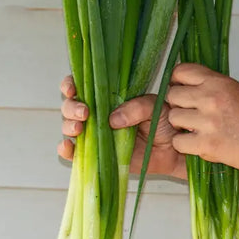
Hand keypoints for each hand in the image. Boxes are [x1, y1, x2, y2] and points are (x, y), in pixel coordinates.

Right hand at [57, 75, 182, 178]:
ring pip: (69, 126)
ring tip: (79, 128)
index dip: (70, 84)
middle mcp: (97, 113)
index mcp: (108, 96)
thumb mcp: (154, 106)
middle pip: (70, 106)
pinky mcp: (96, 154)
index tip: (73, 88)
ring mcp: (95, 133)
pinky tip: (67, 147)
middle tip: (84, 113)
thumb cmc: (163, 122)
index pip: (82, 85)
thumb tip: (112, 120)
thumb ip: (136, 108)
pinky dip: (66, 150)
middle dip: (71, 108)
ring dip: (68, 126)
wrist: (172, 149)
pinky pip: (75, 153)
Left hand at [165, 63, 238, 175]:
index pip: (181, 71)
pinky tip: (198, 144)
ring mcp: (207, 122)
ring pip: (173, 118)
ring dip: (181, 125)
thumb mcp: (236, 91)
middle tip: (190, 113)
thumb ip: (212, 87)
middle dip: (178, 105)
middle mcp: (210, 98)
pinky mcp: (207, 145)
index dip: (178, 82)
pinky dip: (185, 145)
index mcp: (218, 82)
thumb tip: (188, 87)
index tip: (184, 90)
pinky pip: (178, 142)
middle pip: (172, 95)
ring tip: (196, 129)